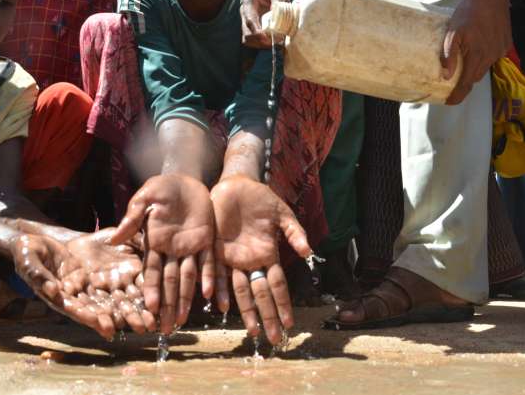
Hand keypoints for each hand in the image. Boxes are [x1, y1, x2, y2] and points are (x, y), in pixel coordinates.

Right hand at [11, 233, 150, 338]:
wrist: (41, 241)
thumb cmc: (29, 252)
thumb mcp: (29, 260)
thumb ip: (38, 276)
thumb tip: (52, 291)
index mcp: (58, 296)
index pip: (77, 310)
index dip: (92, 319)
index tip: (107, 327)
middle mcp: (77, 296)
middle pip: (101, 311)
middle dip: (121, 319)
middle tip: (139, 328)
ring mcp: (90, 286)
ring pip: (113, 301)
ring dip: (131, 312)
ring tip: (150, 321)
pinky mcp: (100, 275)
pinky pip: (117, 283)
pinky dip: (131, 291)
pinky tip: (147, 300)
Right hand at [111, 174, 214, 333]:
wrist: (186, 177)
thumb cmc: (162, 187)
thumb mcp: (145, 199)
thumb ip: (133, 218)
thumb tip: (115, 239)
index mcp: (155, 242)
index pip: (152, 271)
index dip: (152, 290)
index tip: (150, 309)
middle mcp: (172, 250)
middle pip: (170, 282)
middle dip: (168, 305)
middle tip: (167, 328)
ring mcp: (191, 247)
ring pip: (189, 278)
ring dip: (187, 299)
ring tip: (184, 320)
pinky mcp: (207, 240)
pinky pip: (211, 262)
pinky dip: (211, 278)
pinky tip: (212, 296)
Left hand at [211, 175, 311, 344]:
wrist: (236, 185)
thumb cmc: (261, 200)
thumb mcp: (282, 214)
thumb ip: (294, 232)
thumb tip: (308, 251)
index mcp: (268, 255)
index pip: (277, 285)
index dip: (283, 304)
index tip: (289, 324)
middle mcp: (251, 261)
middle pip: (260, 294)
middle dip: (267, 316)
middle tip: (273, 338)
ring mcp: (233, 258)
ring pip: (239, 290)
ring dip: (246, 310)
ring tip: (251, 330)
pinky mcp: (216, 249)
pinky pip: (217, 271)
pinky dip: (219, 287)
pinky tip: (220, 304)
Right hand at [240, 0, 311, 48]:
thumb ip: (276, 2)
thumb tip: (277, 17)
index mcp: (248, 0)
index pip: (249, 20)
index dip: (257, 32)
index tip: (267, 38)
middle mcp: (246, 10)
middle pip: (246, 32)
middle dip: (258, 40)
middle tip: (273, 43)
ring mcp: (251, 16)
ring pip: (249, 37)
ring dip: (260, 43)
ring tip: (275, 43)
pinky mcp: (258, 21)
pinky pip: (257, 35)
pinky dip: (263, 40)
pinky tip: (275, 41)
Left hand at [442, 0, 512, 104]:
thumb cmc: (470, 11)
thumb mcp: (453, 31)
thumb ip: (449, 55)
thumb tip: (446, 75)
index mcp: (477, 56)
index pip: (466, 84)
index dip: (457, 96)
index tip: (449, 102)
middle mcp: (491, 56)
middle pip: (475, 77)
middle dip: (464, 81)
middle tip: (451, 81)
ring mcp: (500, 50)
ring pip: (484, 66)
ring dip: (474, 67)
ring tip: (463, 61)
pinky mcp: (506, 43)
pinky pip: (493, 56)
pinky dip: (483, 56)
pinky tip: (477, 45)